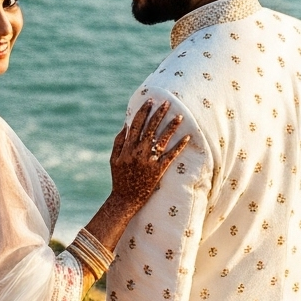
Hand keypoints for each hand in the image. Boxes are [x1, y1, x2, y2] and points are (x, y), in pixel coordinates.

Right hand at [108, 98, 185, 215]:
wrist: (125, 199)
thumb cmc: (119, 179)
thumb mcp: (113, 159)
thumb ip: (118, 142)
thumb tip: (125, 125)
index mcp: (127, 147)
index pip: (136, 124)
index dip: (144, 111)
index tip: (150, 101)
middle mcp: (138, 152)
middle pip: (150, 128)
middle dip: (159, 114)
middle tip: (167, 102)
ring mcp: (149, 161)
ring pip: (162, 139)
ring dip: (171, 127)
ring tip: (180, 116)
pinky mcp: (158, 170)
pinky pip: (170, 156)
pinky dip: (179, 146)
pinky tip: (186, 137)